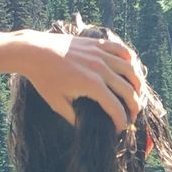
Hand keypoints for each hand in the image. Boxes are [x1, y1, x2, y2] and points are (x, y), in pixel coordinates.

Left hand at [18, 29, 145, 131]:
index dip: (121, 120)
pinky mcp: (97, 43)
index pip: (115, 106)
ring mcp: (100, 53)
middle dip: (134, 104)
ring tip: (137, 93)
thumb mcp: (57, 102)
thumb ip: (73, 117)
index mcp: (91, 85)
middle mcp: (101, 68)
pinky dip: (129, 59)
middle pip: (128, 89)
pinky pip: (120, 49)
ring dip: (137, 83)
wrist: (34, 51)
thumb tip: (84, 127)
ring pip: (129, 68)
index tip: (121, 127)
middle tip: (134, 114)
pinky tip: (130, 68)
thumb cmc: (43, 78)